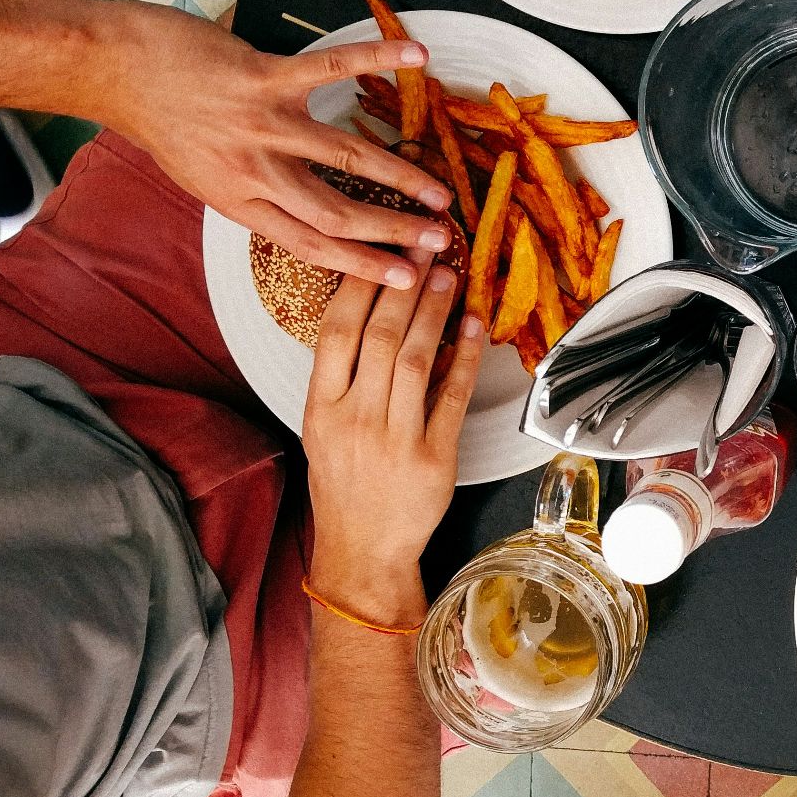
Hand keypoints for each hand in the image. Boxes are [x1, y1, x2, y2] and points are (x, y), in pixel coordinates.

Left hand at [103, 0, 454, 287]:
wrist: (115, 69)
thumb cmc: (160, 120)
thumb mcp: (201, 176)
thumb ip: (252, 192)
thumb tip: (301, 208)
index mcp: (239, 202)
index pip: (311, 244)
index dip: (363, 265)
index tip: (405, 279)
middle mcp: (254, 170)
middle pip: (337, 213)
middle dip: (394, 231)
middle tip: (440, 241)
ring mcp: (261, 123)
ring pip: (345, 157)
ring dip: (400, 177)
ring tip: (441, 192)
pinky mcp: (263, 77)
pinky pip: (330, 69)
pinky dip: (377, 59)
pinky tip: (416, 56)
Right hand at [302, 253, 483, 622]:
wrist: (362, 549)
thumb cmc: (343, 484)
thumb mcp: (323, 428)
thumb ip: (342, 377)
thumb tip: (372, 313)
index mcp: (321, 408)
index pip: (336, 332)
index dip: (360, 285)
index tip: (380, 251)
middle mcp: (355, 419)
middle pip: (381, 337)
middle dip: (404, 285)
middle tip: (424, 247)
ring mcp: (395, 439)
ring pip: (418, 359)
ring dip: (435, 312)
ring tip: (448, 275)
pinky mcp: (434, 458)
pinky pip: (453, 397)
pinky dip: (466, 358)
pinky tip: (475, 327)